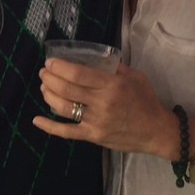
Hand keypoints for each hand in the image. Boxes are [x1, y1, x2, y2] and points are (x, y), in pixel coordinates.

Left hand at [32, 59, 178, 158]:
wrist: (157, 131)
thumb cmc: (146, 101)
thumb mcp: (135, 76)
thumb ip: (114, 67)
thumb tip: (93, 58)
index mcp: (112, 85)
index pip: (78, 74)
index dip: (60, 67)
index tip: (50, 62)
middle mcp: (102, 102)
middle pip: (67, 89)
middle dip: (50, 78)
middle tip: (43, 72)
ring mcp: (96, 121)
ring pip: (63, 108)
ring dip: (48, 96)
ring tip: (44, 87)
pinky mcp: (93, 136)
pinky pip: (67, 132)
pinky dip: (50, 127)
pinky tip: (36, 120)